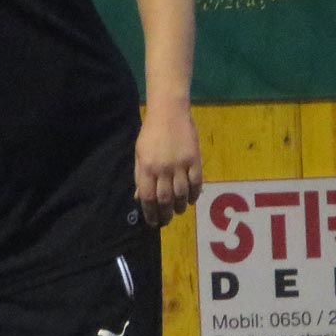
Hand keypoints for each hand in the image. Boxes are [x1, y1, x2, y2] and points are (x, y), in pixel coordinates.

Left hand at [134, 101, 202, 226]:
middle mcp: (163, 169)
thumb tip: (139, 198)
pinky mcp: (194, 159)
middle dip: (165, 214)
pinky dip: (194, 194)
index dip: (150, 213)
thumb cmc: (151, 132)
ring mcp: (180, 164)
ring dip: (180, 206)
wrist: (169, 112)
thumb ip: (140, 176)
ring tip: (179, 210)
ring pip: (181, 194)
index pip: (148, 197)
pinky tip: (191, 199)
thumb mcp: (139, 154)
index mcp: (147, 167)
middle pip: (165, 199)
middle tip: (166, 221)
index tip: (153, 222)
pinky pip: (196, 183)